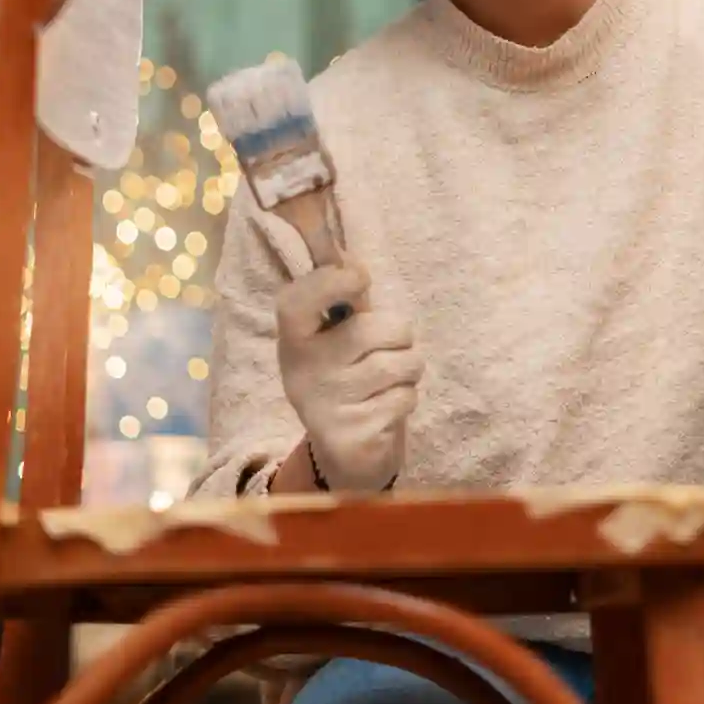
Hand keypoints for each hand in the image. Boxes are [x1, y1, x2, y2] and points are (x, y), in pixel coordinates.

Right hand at [274, 259, 421, 490]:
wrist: (344, 450)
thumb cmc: (347, 373)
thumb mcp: (335, 335)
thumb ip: (343, 299)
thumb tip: (348, 254)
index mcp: (293, 338)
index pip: (297, 302)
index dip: (331, 282)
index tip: (359, 276)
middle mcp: (302, 371)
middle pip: (376, 330)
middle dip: (401, 334)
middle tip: (390, 346)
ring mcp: (325, 405)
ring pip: (402, 364)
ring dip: (410, 369)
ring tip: (389, 378)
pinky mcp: (352, 435)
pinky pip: (406, 398)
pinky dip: (406, 399)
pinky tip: (384, 407)